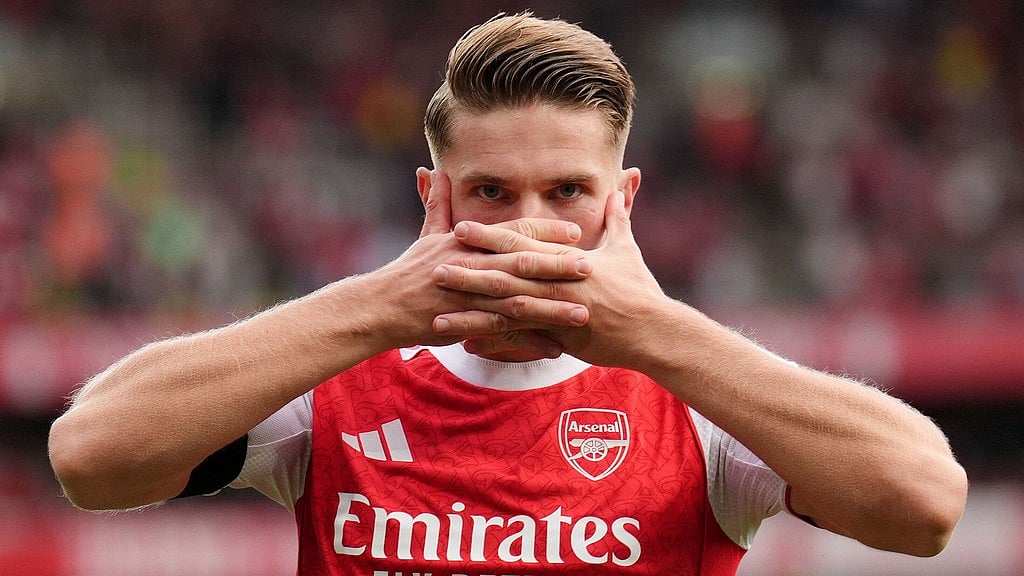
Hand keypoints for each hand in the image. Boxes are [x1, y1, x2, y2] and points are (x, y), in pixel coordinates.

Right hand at [369, 170, 593, 355]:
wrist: (382, 307)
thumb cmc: (408, 271)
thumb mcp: (425, 234)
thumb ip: (436, 204)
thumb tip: (431, 170)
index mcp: (468, 244)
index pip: (513, 233)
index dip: (545, 233)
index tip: (576, 233)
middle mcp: (472, 267)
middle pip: (521, 265)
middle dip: (558, 266)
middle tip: (591, 267)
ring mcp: (469, 297)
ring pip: (518, 302)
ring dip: (552, 308)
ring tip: (583, 313)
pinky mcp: (466, 325)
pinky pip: (504, 335)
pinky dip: (530, 342)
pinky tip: (555, 348)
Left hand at [433, 191, 669, 367]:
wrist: (655, 330)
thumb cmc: (641, 290)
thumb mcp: (627, 249)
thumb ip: (618, 218)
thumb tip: (618, 187)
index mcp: (566, 259)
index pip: (521, 243)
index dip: (488, 236)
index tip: (459, 228)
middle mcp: (557, 283)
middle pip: (504, 274)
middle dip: (467, 270)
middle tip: (433, 266)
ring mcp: (556, 312)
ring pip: (505, 309)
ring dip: (470, 310)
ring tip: (438, 310)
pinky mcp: (560, 338)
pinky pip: (520, 342)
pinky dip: (492, 343)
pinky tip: (465, 346)